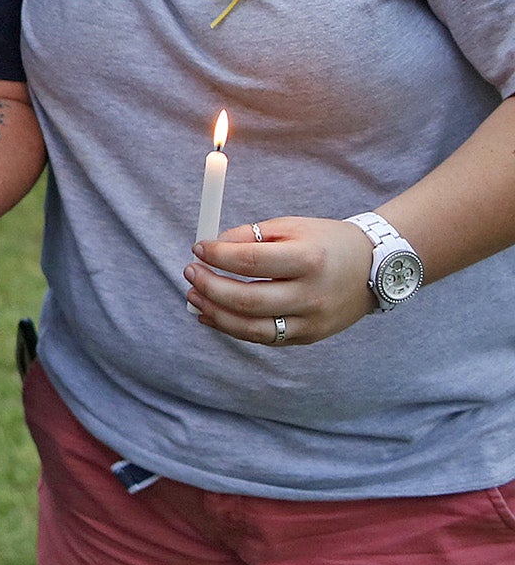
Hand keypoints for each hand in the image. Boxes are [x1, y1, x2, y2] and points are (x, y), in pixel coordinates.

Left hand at [186, 217, 375, 345]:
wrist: (375, 269)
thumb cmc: (326, 242)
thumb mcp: (291, 226)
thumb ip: (250, 236)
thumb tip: (211, 249)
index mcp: (308, 260)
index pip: (251, 262)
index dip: (217, 256)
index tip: (198, 248)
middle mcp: (312, 295)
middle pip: (248, 300)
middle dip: (210, 288)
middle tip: (189, 272)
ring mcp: (312, 321)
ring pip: (253, 328)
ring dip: (215, 314)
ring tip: (193, 297)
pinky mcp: (310, 337)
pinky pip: (264, 338)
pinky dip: (233, 328)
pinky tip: (211, 315)